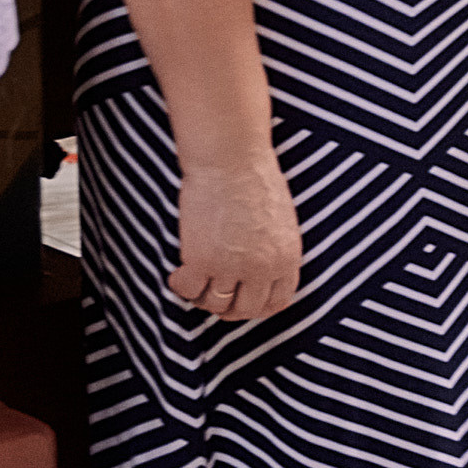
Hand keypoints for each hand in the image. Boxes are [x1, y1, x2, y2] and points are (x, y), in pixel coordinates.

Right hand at [172, 152, 301, 320]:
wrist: (231, 157)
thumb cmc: (254, 177)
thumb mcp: (280, 220)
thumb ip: (275, 250)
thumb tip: (261, 276)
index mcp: (287, 257)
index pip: (277, 302)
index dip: (258, 307)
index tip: (242, 301)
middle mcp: (263, 268)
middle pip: (246, 310)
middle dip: (228, 307)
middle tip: (213, 293)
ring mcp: (232, 268)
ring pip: (215, 304)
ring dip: (203, 296)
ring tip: (195, 277)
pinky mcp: (202, 261)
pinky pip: (189, 291)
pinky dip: (181, 286)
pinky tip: (179, 272)